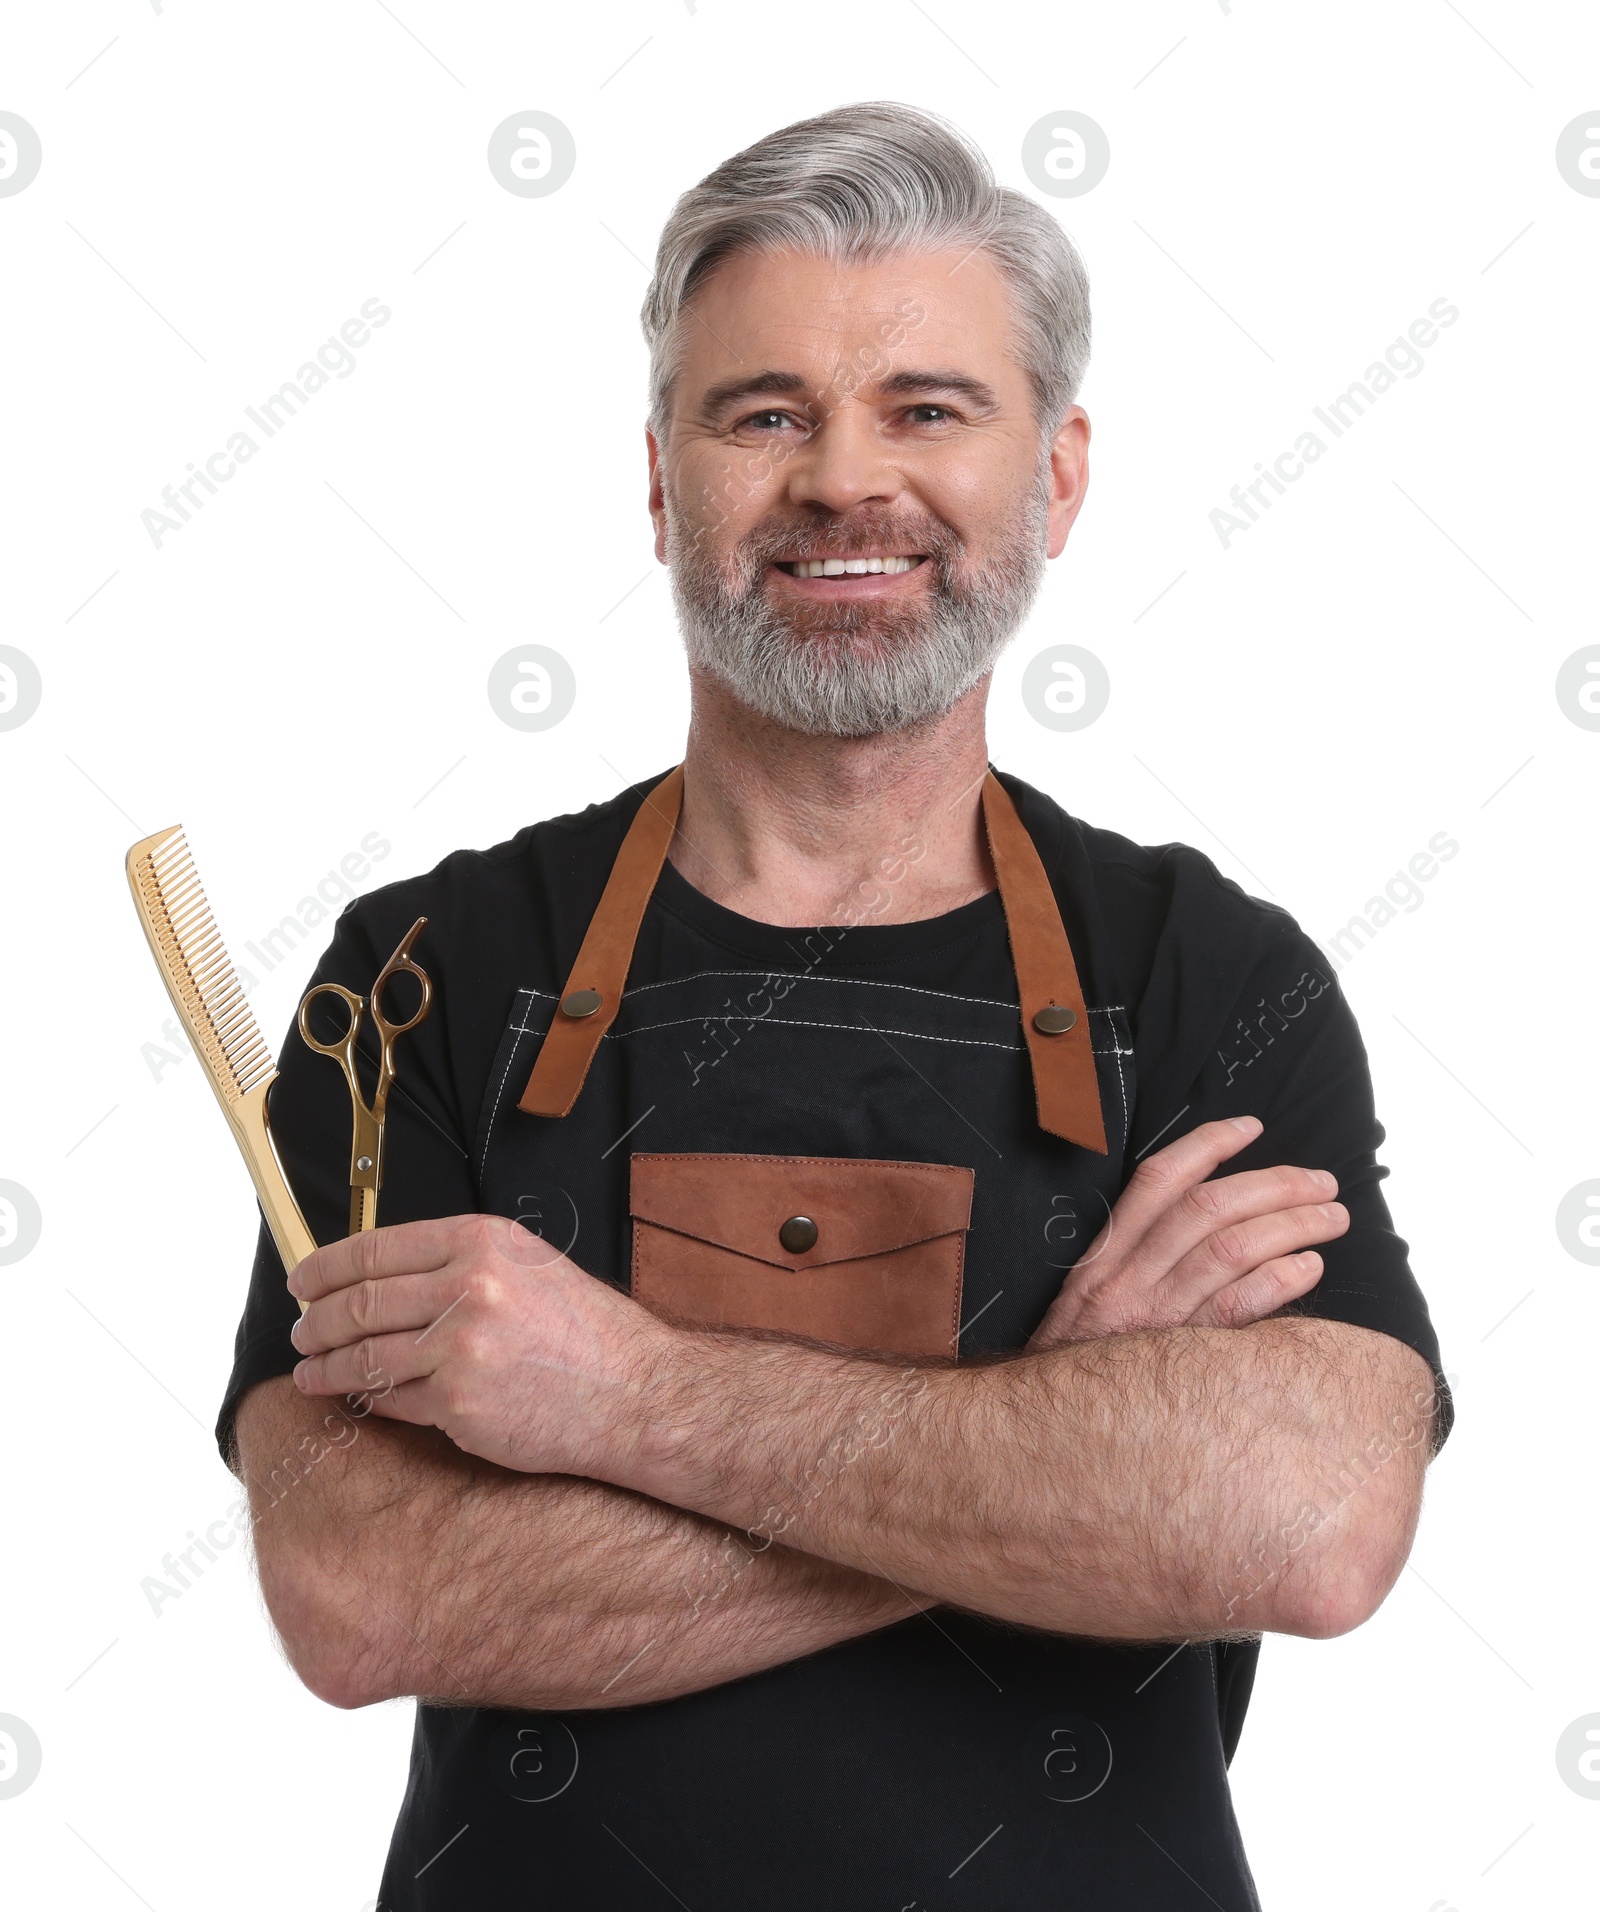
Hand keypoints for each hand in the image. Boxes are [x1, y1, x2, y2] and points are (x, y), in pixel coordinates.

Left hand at [287, 1214, 663, 1476]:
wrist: (633, 1392)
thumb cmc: (586, 1332)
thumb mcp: (529, 1265)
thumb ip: (462, 1261)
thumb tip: (385, 1274)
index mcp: (482, 1241)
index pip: (376, 1250)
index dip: (325, 1268)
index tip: (302, 1282)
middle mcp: (468, 1286)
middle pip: (359, 1303)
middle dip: (316, 1322)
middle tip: (302, 1332)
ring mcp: (459, 1347)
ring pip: (363, 1356)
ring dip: (325, 1367)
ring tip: (310, 1372)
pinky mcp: (457, 1403)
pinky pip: (390, 1400)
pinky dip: (366, 1400)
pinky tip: (355, 1399)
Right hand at [1027, 1116, 1347, 1350]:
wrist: (1048, 1427)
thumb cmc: (1081, 1357)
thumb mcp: (1089, 1295)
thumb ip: (1135, 1255)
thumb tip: (1206, 1214)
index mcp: (1105, 1255)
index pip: (1157, 1180)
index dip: (1207, 1145)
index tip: (1251, 1126)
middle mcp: (1128, 1279)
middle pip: (1208, 1209)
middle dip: (1273, 1184)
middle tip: (1321, 1181)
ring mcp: (1157, 1319)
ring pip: (1232, 1251)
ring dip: (1292, 1226)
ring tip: (1332, 1217)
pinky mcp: (1183, 1360)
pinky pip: (1240, 1309)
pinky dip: (1280, 1281)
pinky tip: (1309, 1268)